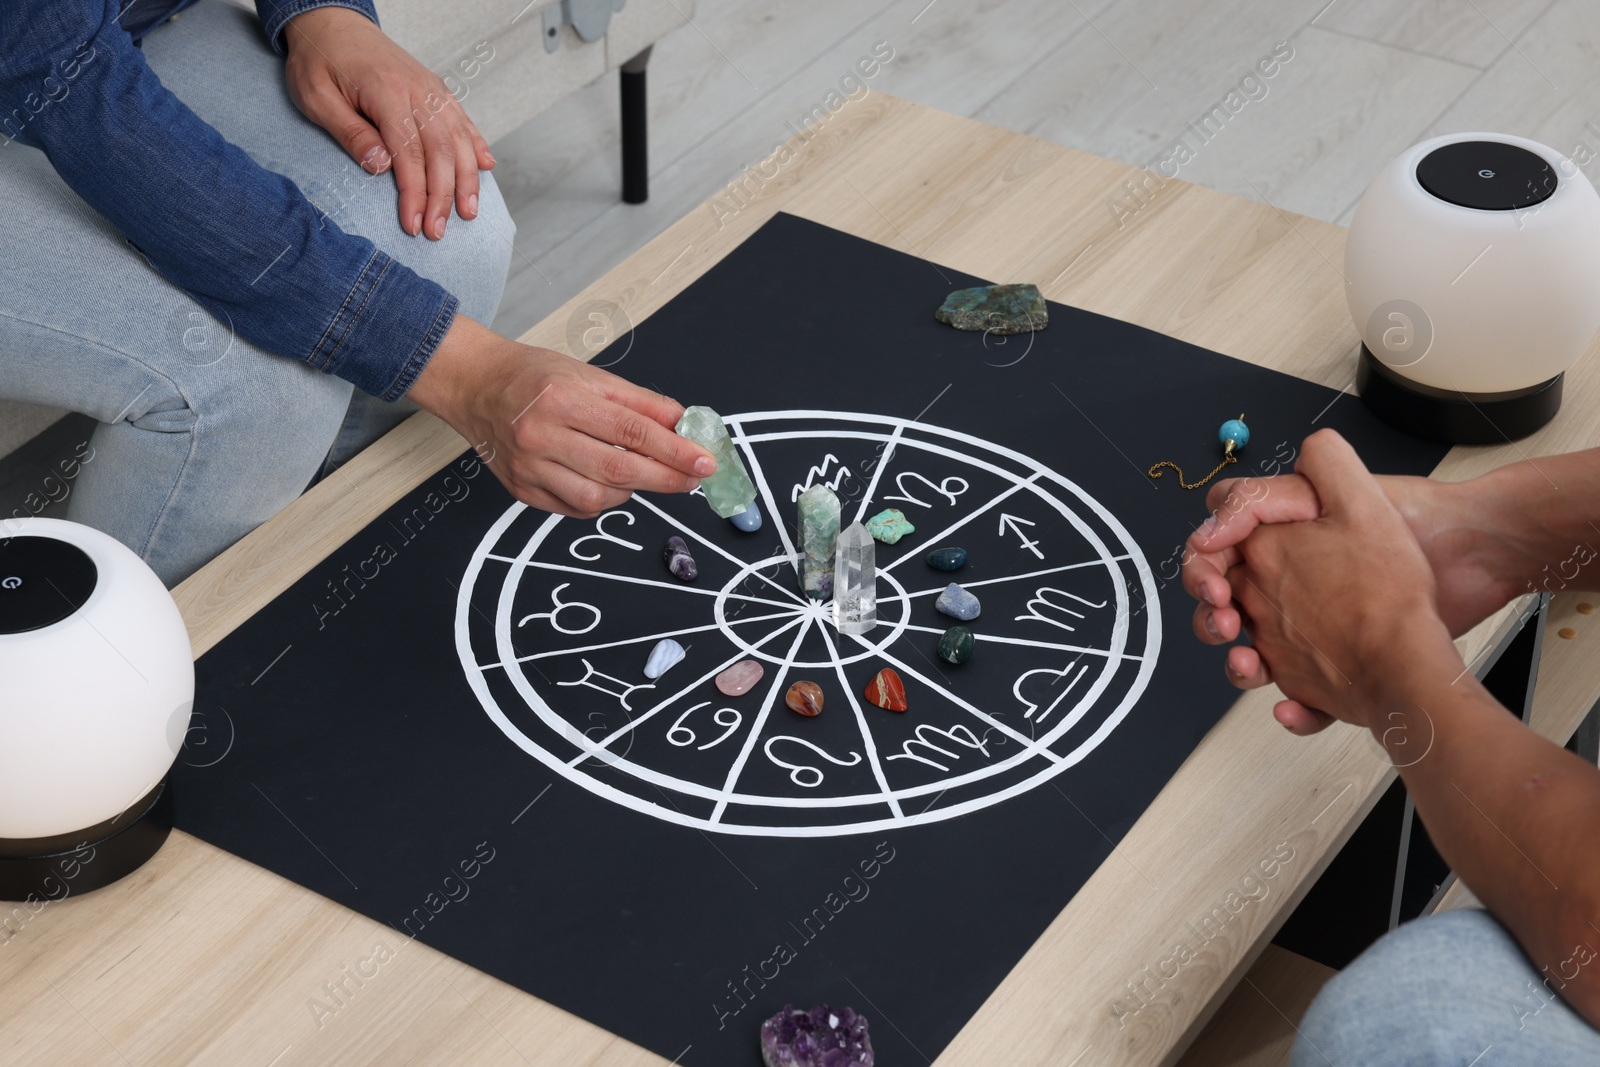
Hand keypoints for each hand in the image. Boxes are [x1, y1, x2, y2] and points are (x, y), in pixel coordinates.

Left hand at [283, 6, 493, 238]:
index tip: (413, 224)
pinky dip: (477, 145)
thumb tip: (381, 166)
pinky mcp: (435, 88)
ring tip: (469, 212)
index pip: (409, 153)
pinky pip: (462, 119)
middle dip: (443, 196)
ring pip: (458, 139)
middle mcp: (417, 90)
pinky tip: (486, 167)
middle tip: (438, 231)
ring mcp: (430, 88)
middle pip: (441, 151)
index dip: (415, 193)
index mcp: (386, 92)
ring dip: (466, 179)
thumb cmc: (319, 59)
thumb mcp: (316, 98)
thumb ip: (350, 132)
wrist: (330, 20)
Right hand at [409, 317, 716, 516]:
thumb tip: (684, 424)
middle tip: (693, 479)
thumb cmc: (534, 376)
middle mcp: (541, 435)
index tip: (704, 461)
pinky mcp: (521, 490)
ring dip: (629, 491)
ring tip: (637, 472)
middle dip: (665, 478)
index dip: (674, 451)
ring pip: (596, 498)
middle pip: (618, 470)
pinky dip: (600, 500)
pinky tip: (604, 482)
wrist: (476, 385)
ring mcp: (528, 467)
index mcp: (562, 398)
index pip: (632, 431)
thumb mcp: (591, 375)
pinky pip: (574, 509)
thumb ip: (641, 403)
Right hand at [1181, 430, 1461, 734]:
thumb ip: (1297, 475)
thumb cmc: (1422, 528)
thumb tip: (1233, 501)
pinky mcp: (1339, 671)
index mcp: (1286, 542)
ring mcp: (1311, 631)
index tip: (1213, 576)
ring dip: (1240, 664)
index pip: (1220, 548)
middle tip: (1225, 620)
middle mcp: (1292, 586)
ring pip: (1253, 655)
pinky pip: (1302, 696)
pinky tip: (1297, 704)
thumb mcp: (1355, 488)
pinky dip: (1295, 707)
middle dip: (1211, 614)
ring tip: (1252, 664)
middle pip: (1225, 604)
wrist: (1473, 566)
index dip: (1204, 560)